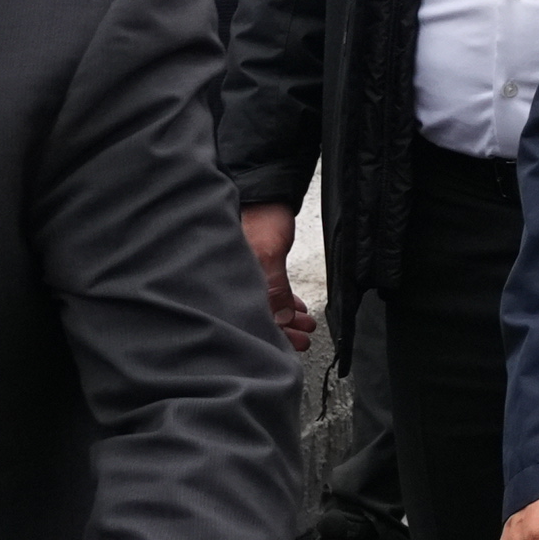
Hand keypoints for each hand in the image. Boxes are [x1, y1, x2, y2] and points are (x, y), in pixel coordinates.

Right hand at [238, 199, 311, 351]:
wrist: (268, 193)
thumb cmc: (262, 217)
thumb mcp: (269, 254)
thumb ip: (274, 288)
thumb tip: (279, 320)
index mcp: (232, 281)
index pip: (249, 319)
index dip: (272, 336)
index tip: (292, 346)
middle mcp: (236, 281)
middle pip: (258, 317)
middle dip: (283, 331)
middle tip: (303, 339)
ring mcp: (246, 275)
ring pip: (266, 306)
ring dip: (287, 318)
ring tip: (305, 325)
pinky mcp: (257, 269)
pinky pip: (269, 293)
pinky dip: (283, 302)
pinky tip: (296, 309)